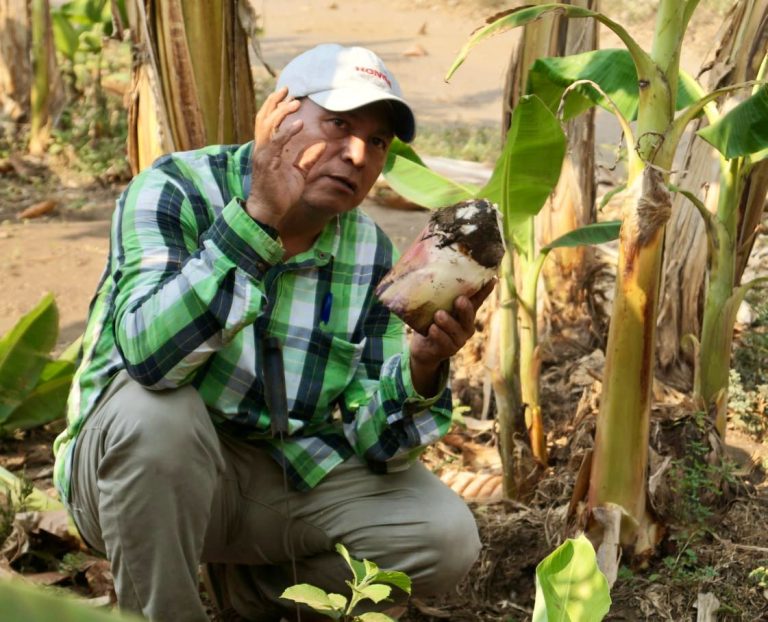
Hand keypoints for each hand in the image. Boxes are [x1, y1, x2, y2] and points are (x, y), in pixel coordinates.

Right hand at [245, 87, 325, 228]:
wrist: (269, 212)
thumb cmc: (280, 194)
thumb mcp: (299, 173)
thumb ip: (308, 158)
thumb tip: (321, 145)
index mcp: (268, 149)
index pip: (268, 122)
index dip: (275, 107)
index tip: (288, 95)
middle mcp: (262, 149)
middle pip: (264, 117)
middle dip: (275, 102)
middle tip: (288, 90)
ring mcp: (263, 155)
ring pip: (268, 125)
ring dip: (282, 112)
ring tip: (295, 103)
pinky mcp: (267, 163)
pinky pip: (276, 143)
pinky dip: (286, 132)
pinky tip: (297, 124)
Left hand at [409, 280, 495, 395]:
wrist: (421, 348)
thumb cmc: (428, 321)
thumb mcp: (433, 306)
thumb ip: (436, 294)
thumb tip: (430, 268)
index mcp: (464, 312)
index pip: (476, 299)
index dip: (484, 290)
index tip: (491, 279)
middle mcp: (465, 325)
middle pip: (469, 316)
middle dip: (465, 308)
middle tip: (460, 300)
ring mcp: (458, 339)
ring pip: (457, 330)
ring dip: (448, 322)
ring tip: (438, 315)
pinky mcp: (448, 350)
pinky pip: (445, 343)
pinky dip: (439, 335)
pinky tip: (432, 329)